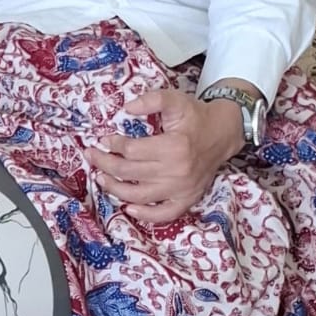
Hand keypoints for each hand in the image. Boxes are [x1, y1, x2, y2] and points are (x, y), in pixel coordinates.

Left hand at [85, 88, 244, 222]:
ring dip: (115, 189)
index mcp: (173, 147)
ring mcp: (182, 189)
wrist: (224, 133)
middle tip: (91, 156)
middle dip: (105, 164)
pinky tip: (128, 208)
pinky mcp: (188, 199)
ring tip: (101, 178)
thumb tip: (127, 108)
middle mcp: (177, 172)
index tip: (103, 139)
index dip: (113, 144)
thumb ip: (151, 100)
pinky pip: (164, 214)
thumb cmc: (196, 116)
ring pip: (140, 196)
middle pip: (130, 173)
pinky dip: (145, 215)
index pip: (132, 151)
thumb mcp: (175, 100)